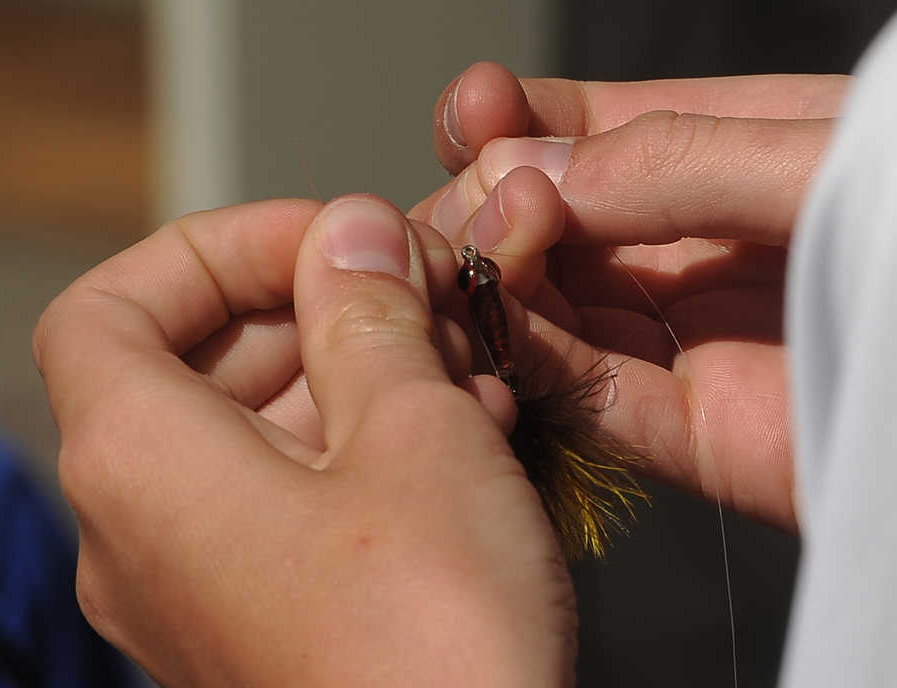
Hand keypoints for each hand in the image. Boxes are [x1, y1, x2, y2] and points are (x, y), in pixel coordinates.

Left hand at [34, 196, 576, 685]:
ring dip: (357, 371)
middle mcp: (145, 525)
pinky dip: (366, 440)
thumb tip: (351, 232)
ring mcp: (203, 578)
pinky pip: (295, 491)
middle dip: (313, 306)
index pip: (114, 303)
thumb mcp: (416, 432)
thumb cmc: (433, 637)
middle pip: (199, 360)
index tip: (324, 241)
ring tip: (463, 360)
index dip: (215, 249)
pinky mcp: (266, 613)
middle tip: (416, 289)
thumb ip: (369, 315)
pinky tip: (464, 428)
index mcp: (141, 460)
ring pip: (261, 425)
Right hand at [411, 63, 850, 530]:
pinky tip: (503, 321)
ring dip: (504, 281)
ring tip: (464, 249)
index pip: (603, 135)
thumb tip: (537, 167)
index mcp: (737, 164)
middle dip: (499, 202)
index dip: (527, 119)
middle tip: (462, 192)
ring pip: (561, 310)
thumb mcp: (825, 156)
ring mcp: (692, 346)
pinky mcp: (695, 437)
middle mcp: (700, 254)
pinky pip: (595, 395)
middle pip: (563, 225)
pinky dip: (540, 360)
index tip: (472, 110)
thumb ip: (683, 157)